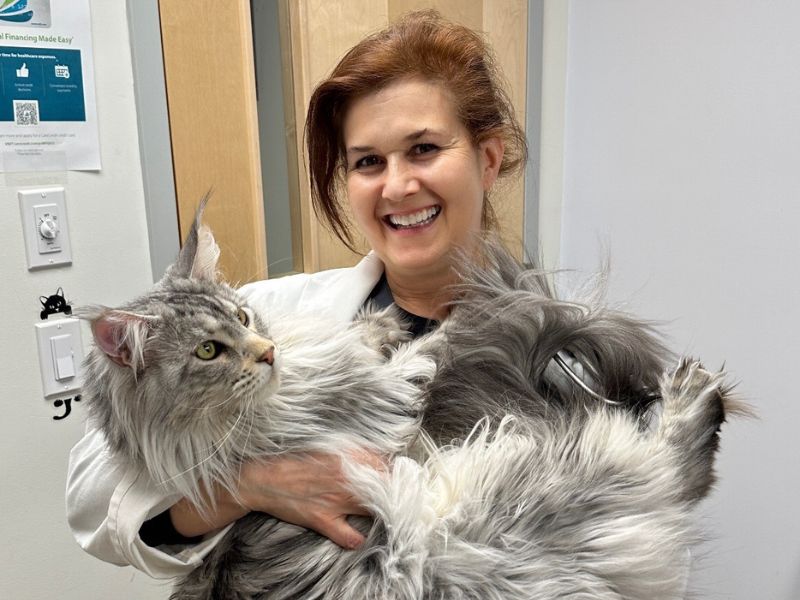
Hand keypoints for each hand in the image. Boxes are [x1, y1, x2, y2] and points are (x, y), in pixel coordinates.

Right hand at [170, 451, 383, 548]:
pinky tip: (359, 536)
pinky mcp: (322, 519)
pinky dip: (356, 539)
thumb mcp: (325, 445)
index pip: (384, 464)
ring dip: (380, 511)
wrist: (263, 476)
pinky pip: (348, 536)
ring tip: (382, 512)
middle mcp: (345, 478)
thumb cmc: (293, 458)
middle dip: (391, 490)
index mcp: (346, 457)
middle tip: (392, 494)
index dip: (392, 470)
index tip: (394, 474)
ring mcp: (335, 500)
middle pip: (383, 487)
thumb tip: (374, 453)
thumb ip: (350, 449)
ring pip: (372, 510)